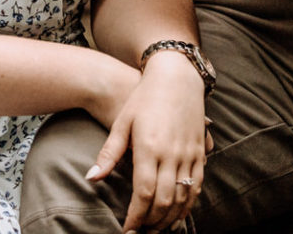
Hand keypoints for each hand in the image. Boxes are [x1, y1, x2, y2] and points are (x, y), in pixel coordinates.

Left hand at [88, 53, 209, 232]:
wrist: (176, 75)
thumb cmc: (144, 98)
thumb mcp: (122, 122)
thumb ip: (108, 153)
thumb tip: (91, 179)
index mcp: (150, 147)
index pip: (143, 193)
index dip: (135, 217)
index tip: (126, 230)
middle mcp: (172, 153)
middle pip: (164, 200)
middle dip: (152, 223)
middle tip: (140, 233)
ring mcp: (190, 153)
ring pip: (184, 197)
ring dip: (170, 218)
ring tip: (156, 229)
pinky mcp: (201, 151)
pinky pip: (197, 185)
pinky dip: (188, 204)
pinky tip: (177, 214)